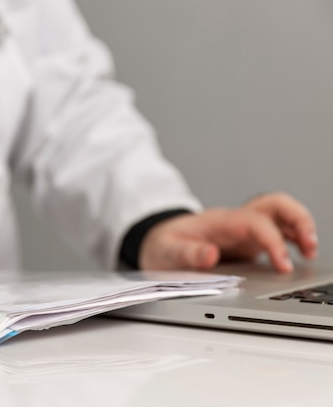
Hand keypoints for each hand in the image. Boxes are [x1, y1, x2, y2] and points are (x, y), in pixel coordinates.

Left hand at [139, 193, 317, 272]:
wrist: (158, 242)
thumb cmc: (163, 245)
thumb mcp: (166, 252)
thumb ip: (187, 254)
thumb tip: (210, 256)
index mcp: (219, 222)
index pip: (255, 223)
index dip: (272, 241)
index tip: (282, 264)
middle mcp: (235, 221)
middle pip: (275, 205)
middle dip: (298, 220)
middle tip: (310, 245)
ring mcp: (243, 230)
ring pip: (280, 215)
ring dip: (300, 228)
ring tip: (310, 252)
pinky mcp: (247, 241)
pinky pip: (276, 232)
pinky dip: (292, 240)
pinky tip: (299, 256)